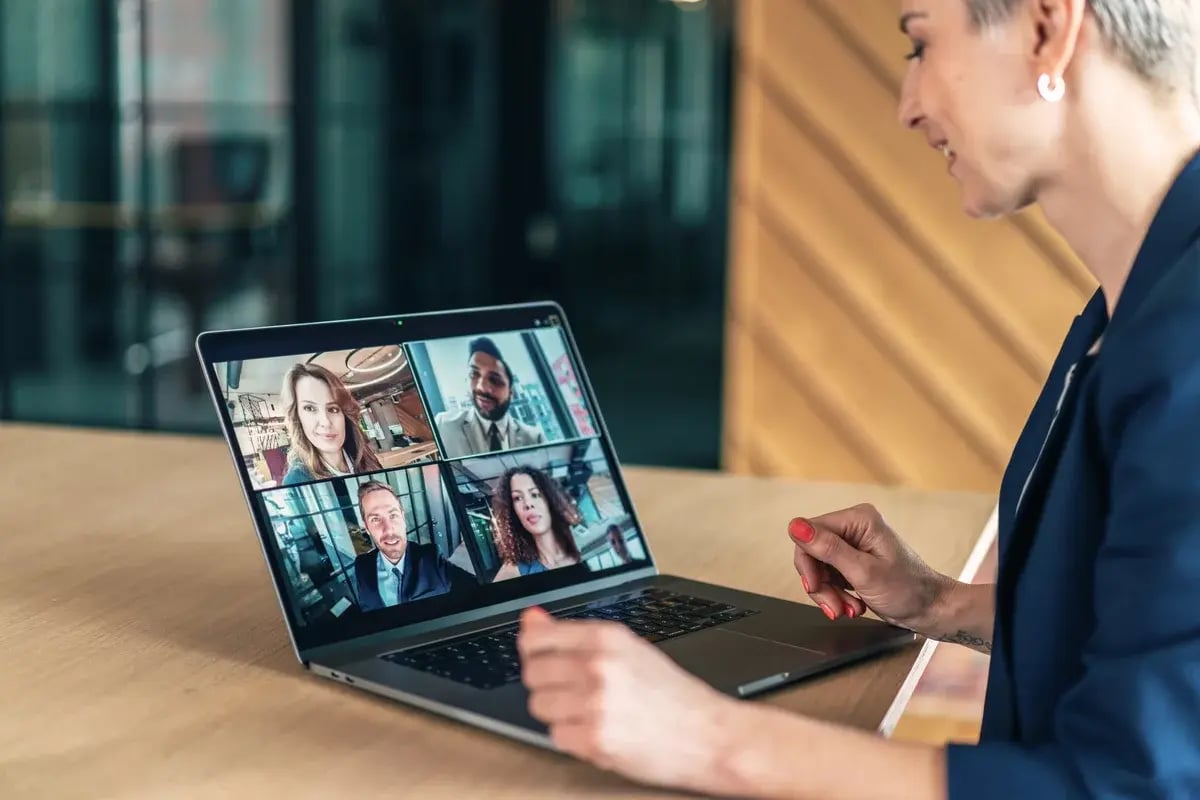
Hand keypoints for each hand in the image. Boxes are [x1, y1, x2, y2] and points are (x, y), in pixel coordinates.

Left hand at [517, 606, 739, 791]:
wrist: (708, 735)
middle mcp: (597, 665)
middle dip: (548, 685)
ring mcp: (595, 702)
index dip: (532, 652)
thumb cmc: (670, 694)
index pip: (535, 638)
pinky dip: (573, 739)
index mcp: (605, 636)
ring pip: (539, 706)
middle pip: (532, 673)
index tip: (541, 659)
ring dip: (560, 714)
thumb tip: (531, 618)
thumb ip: (574, 635)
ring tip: (591, 713)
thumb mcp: (626, 648)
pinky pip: (556, 736)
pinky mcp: (595, 739)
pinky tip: (598, 732)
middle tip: (576, 693)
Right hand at [788, 503, 953, 633]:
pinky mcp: (853, 561)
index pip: (809, 533)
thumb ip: (828, 549)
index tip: (815, 586)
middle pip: (811, 551)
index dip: (808, 563)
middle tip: (833, 605)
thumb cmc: (909, 591)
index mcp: (858, 519)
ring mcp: (853, 544)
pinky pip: (828, 576)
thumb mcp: (863, 572)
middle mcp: (854, 527)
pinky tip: (852, 605)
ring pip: (817, 567)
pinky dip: (835, 594)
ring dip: (828, 593)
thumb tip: (796, 526)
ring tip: (847, 608)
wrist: (931, 611)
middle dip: (819, 583)